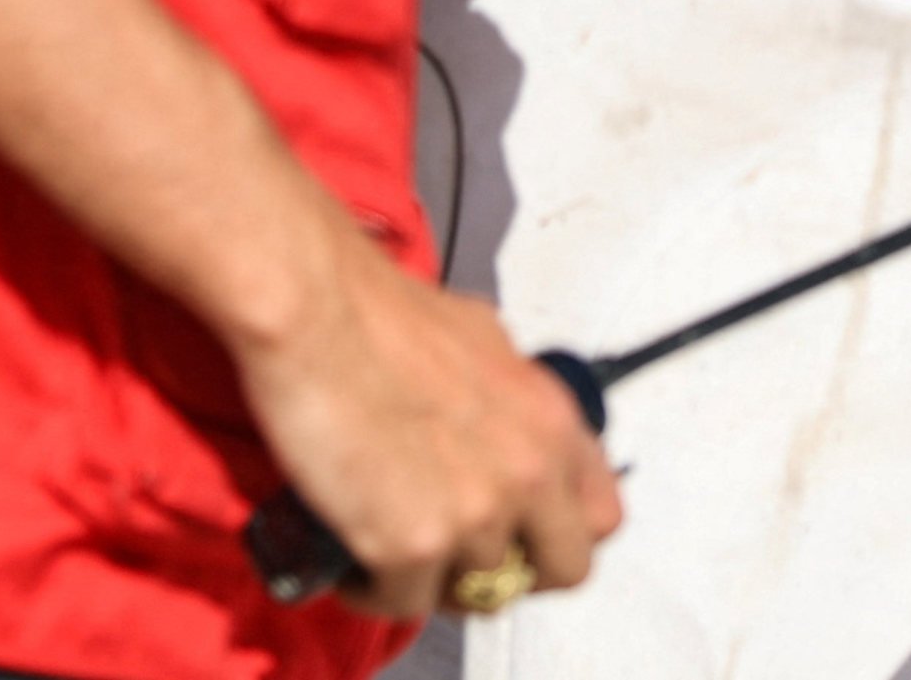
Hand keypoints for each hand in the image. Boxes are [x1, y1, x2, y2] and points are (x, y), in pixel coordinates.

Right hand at [230, 214, 620, 620]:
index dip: (559, 534)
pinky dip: (372, 589)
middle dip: (512, 572)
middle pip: (559, 572)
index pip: (600, 517)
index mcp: (548, 420)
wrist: (310, 307)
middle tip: (462, 558)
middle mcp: (528, 474)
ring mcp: (475, 515)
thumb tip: (492, 420)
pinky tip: (349, 558)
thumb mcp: (477, 336)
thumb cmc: (372, 307)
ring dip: (432, 576)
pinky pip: (401, 603)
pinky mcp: (412, 545)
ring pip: (472, 590)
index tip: (526, 536)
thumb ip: (505, 396)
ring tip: (387, 543)